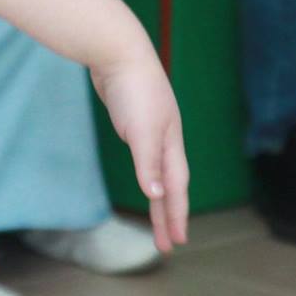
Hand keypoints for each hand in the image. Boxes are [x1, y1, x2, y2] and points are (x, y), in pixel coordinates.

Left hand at [91, 52, 188, 253]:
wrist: (118, 51)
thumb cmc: (133, 89)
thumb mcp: (141, 131)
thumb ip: (149, 164)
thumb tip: (158, 196)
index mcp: (170, 143)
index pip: (177, 188)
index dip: (176, 215)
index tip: (176, 242)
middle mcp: (165, 139)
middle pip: (170, 185)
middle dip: (169, 215)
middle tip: (166, 244)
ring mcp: (150, 129)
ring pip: (158, 172)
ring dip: (159, 197)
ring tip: (158, 219)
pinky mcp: (133, 120)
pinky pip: (145, 158)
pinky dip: (148, 174)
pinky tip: (148, 179)